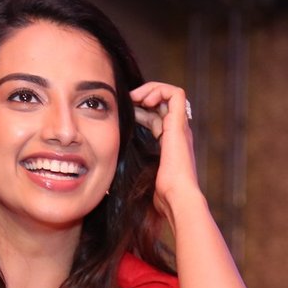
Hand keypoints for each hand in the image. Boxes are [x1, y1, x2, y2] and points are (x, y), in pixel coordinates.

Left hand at [129, 81, 198, 216]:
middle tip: (127, 102)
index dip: (139, 110)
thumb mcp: (140, 175)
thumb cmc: (160, 194)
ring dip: (150, 90)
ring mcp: (180, 127)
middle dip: (143, 97)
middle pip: (162, 103)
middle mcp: (177, 132)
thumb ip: (130, 169)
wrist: (176, 197)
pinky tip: (144, 100)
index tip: (124, 114)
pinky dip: (160, 90)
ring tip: (136, 98)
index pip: (155, 117)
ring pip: (170, 94)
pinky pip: (176, 94)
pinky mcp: (180, 124)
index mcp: (169, 143)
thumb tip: (107, 183)